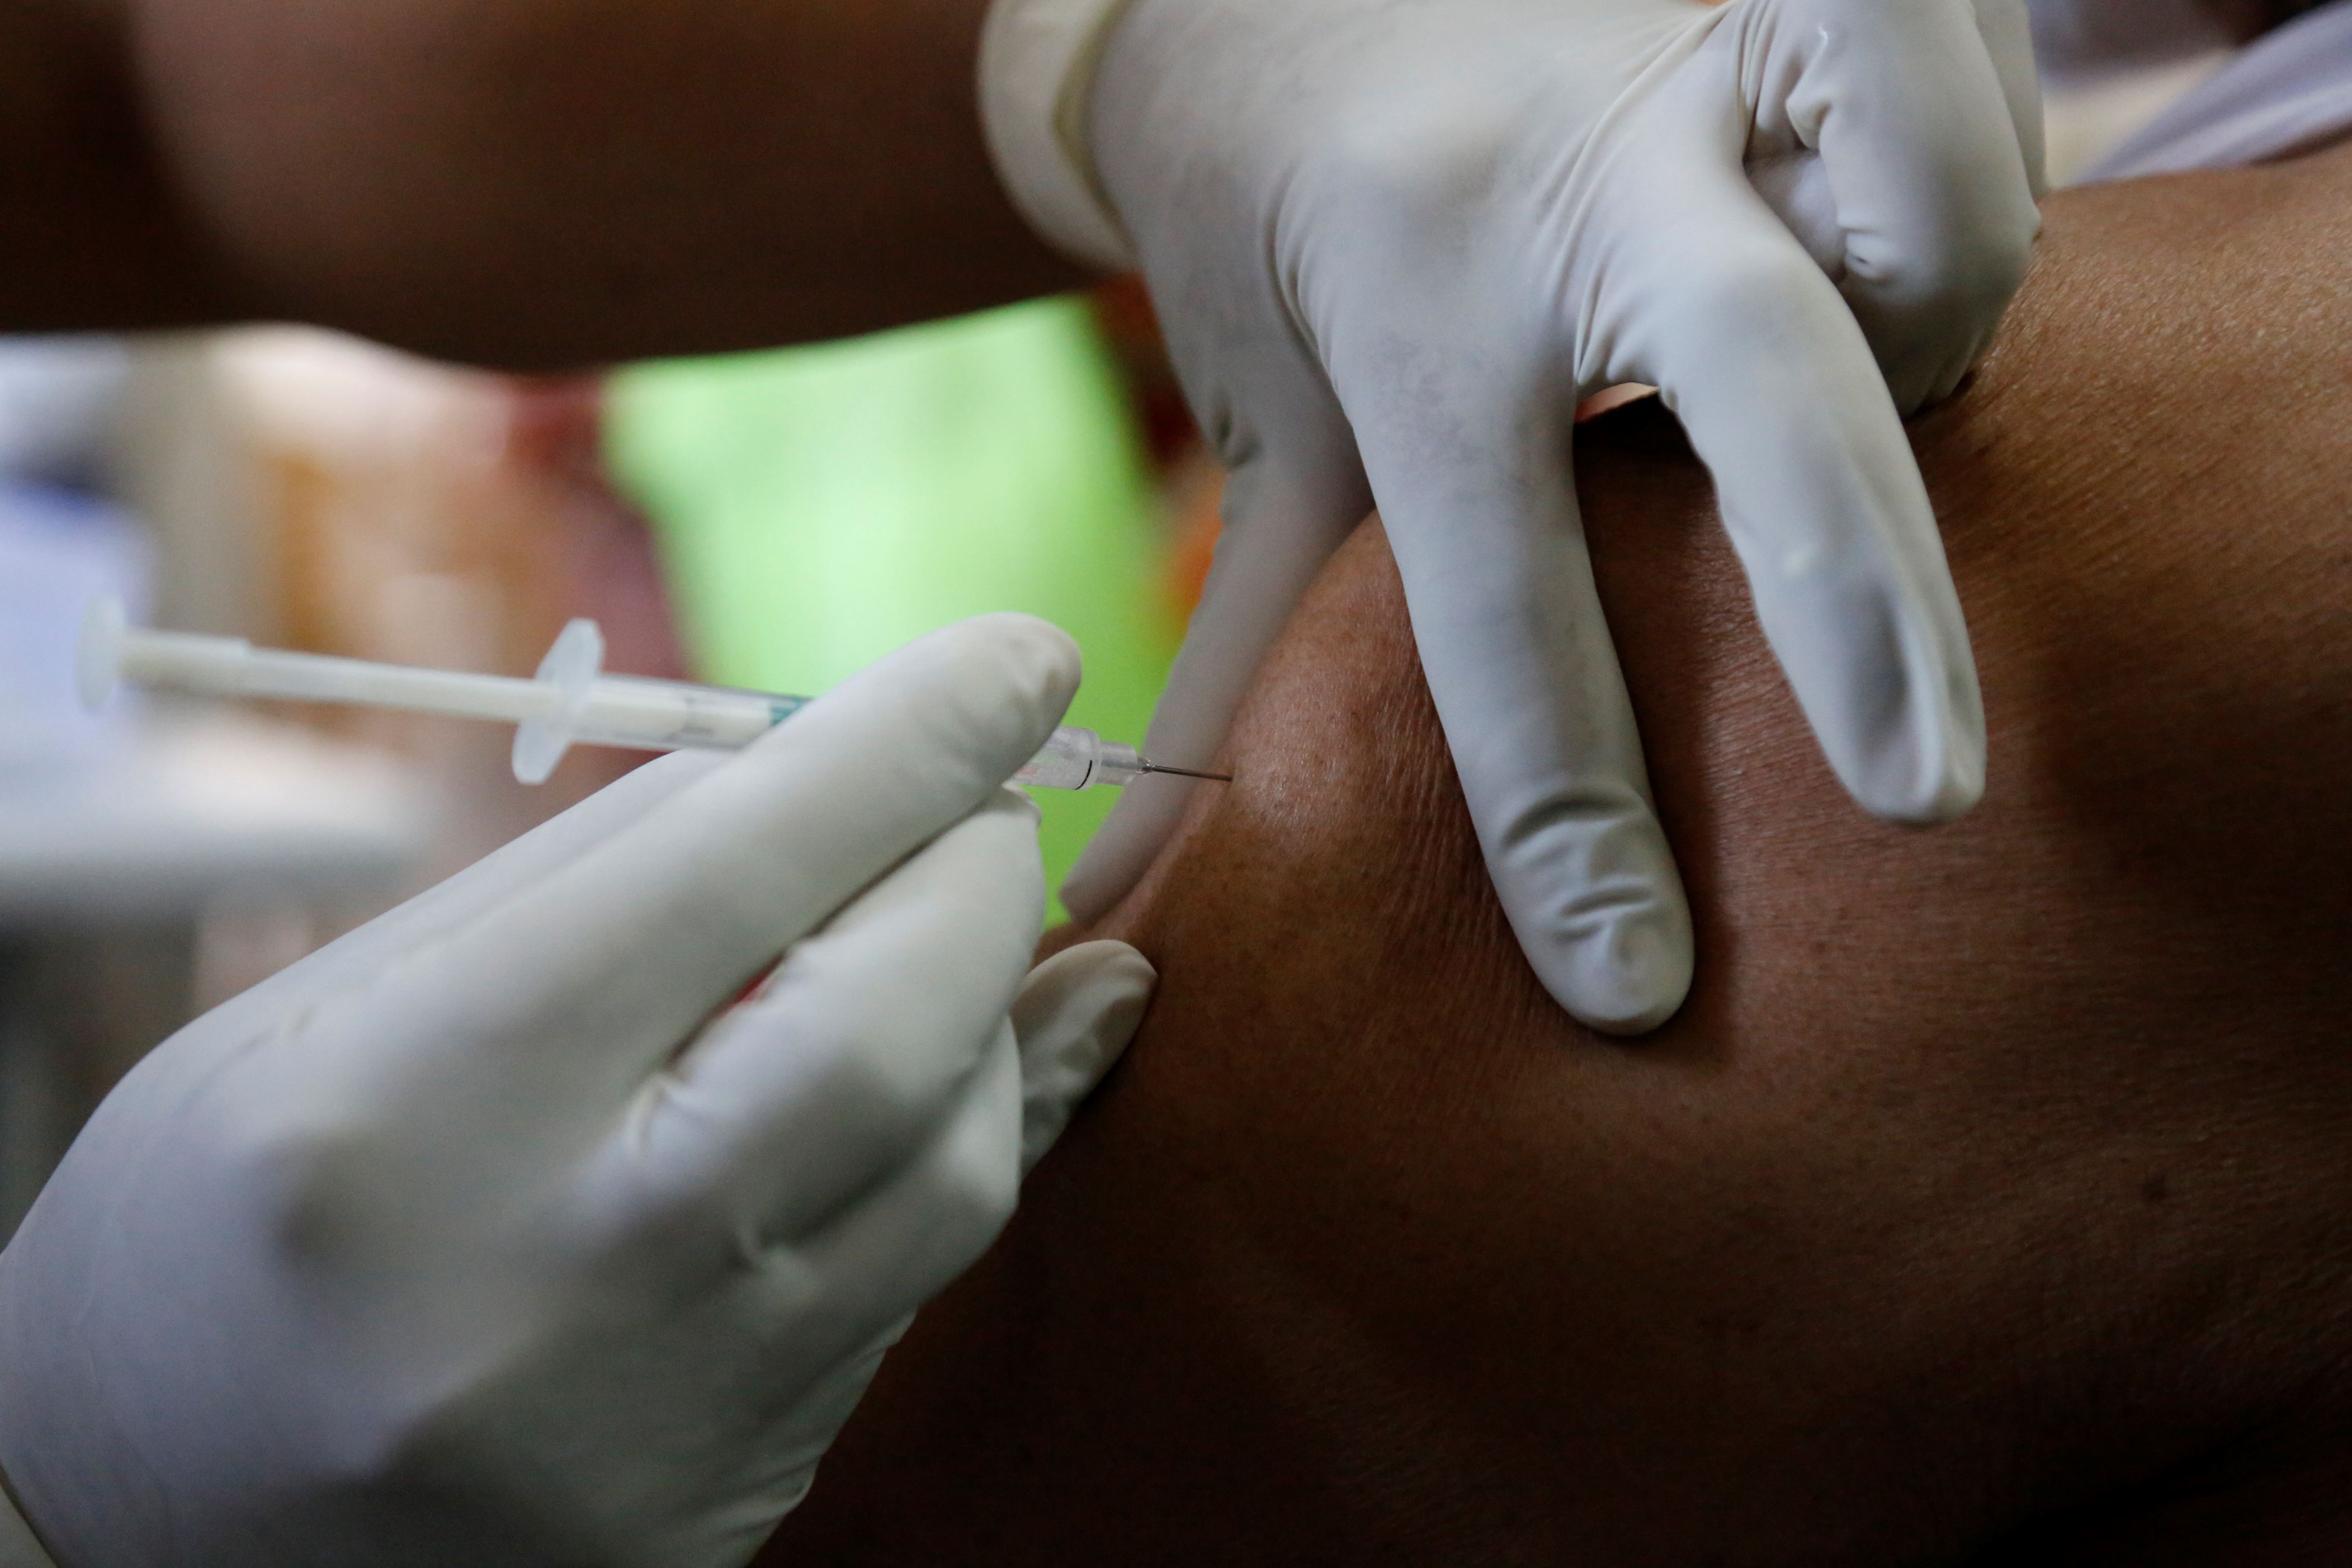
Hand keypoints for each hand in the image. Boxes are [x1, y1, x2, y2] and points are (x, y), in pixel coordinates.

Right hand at [0, 617, 1154, 1567]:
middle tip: (981, 807)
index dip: (910, 740)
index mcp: (418, 1108)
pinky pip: (920, 1284)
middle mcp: (565, 1273)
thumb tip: (810, 761)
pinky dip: (969, 1141)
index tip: (1019, 658)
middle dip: (980, 878)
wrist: (143, 1547)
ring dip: (986, 1017)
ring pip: (951, 1170)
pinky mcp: (729, 1497)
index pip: (732, 873)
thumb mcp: (325, 1018)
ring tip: (927, 943)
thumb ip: (582, 881)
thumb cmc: (207, 1240)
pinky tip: (975, 1061)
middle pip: (889, 1032)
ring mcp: (665, 1416)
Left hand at [1057, 0, 2043, 1032]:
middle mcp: (1567, 177)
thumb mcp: (1261, 425)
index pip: (1499, 598)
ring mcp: (1707, 63)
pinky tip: (1888, 268)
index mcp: (1407, 298)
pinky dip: (1969, 213)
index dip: (1564, 814)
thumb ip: (1242, 650)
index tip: (1630, 986)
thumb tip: (1129, 879)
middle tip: (1923, 795)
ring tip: (1865, 419)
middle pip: (1768, 384)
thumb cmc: (1271, 221)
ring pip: (1935, 234)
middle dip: (1858, 602)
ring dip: (1931, 362)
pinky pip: (1983, 117)